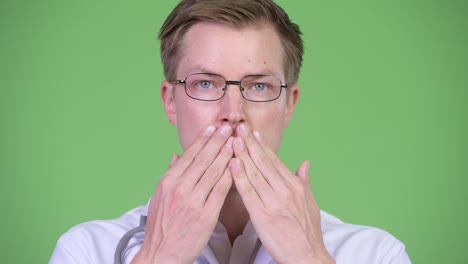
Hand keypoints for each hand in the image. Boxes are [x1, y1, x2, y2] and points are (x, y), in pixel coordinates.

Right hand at [132, 125, 233, 263]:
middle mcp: (180, 188)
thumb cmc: (161, 226)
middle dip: (218, 141)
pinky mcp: (205, 214)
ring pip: (214, 171)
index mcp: (168, 181)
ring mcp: (193, 201)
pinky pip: (221, 190)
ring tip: (236, 141)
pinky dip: (230, 176)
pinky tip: (238, 165)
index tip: (214, 127)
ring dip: (226, 154)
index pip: (189, 155)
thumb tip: (176, 155)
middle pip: (203, 159)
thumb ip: (170, 174)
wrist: (162, 253)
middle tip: (229, 127)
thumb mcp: (159, 196)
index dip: (203, 139)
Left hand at [230, 124, 334, 263]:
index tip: (251, 131)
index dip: (261, 145)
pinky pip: (248, 193)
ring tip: (232, 139)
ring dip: (242, 154)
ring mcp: (274, 202)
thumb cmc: (308, 232)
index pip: (274, 160)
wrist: (307, 257)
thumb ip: (305, 181)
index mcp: (294, 185)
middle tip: (238, 126)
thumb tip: (305, 163)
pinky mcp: (263, 215)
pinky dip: (239, 177)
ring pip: (255, 173)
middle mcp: (285, 190)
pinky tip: (231, 164)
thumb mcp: (310, 202)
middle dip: (249, 143)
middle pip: (263, 162)